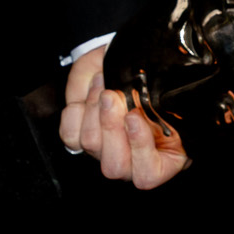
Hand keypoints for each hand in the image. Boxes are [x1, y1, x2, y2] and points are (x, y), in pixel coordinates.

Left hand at [60, 46, 187, 188]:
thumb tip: (152, 101)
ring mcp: (105, 150)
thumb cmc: (148, 75)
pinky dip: (76, 112)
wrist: (121, 59)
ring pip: (91, 146)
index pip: (148, 174)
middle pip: (114, 166)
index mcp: (163, 154)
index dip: (140, 147)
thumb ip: (160, 95)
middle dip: (110, 126)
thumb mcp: (163, 82)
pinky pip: (70, 136)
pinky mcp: (79, 139)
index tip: (134, 116)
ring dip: (94, 109)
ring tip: (104, 87)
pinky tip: (88, 97)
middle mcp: (132, 159)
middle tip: (112, 96)